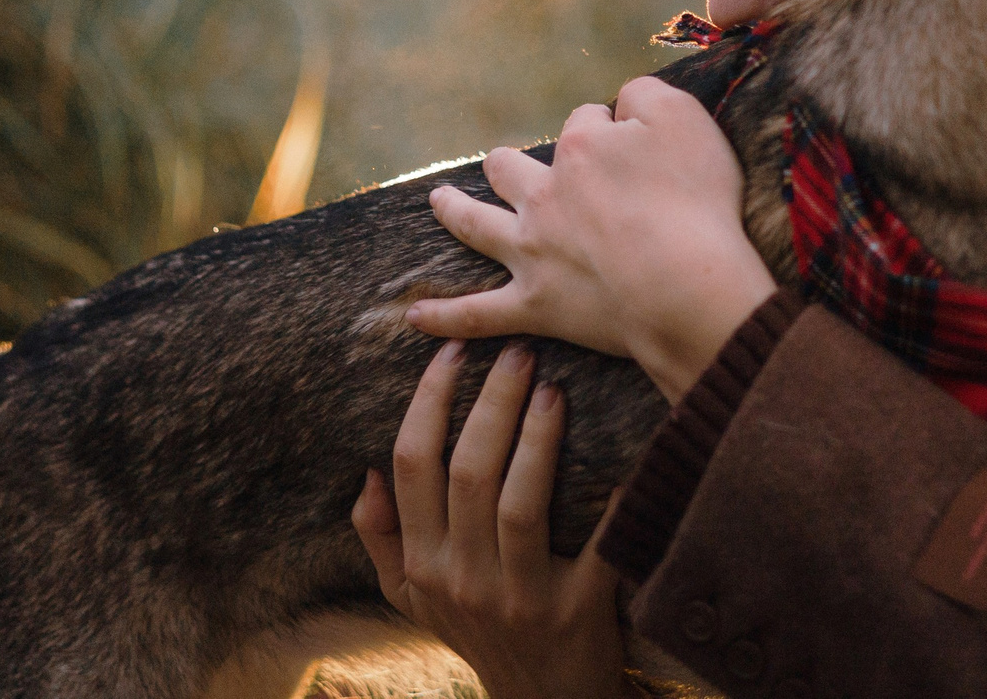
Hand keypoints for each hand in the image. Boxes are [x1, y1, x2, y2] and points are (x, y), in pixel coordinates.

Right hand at [352, 341, 635, 698]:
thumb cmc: (479, 633)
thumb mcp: (411, 598)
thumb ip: (379, 539)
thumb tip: (367, 476)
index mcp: (422, 564)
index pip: (410, 465)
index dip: (428, 402)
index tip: (451, 353)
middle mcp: (462, 580)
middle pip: (468, 471)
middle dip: (492, 401)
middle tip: (518, 352)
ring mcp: (518, 598)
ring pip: (520, 500)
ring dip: (538, 436)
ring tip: (555, 388)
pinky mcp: (576, 611)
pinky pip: (595, 542)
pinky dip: (608, 495)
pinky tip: (620, 450)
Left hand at [416, 77, 775, 401]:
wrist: (686, 286)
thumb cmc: (694, 203)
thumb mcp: (685, 120)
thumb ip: (646, 94)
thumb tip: (622, 99)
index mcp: (580, 149)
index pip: (584, 123)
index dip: (607, 131)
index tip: (630, 146)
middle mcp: (543, 195)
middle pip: (510, 167)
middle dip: (506, 163)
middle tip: (505, 164)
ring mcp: (532, 252)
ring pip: (477, 225)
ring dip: (454, 211)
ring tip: (438, 201)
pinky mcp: (535, 306)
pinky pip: (478, 313)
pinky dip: (445, 316)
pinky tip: (415, 318)